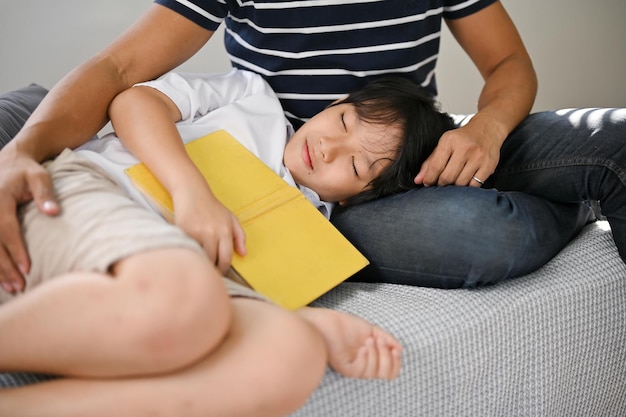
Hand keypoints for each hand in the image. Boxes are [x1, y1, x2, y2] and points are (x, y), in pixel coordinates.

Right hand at [0, 149, 58, 292]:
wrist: (9, 161)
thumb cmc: (28, 171)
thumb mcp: (40, 177)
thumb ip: (45, 194)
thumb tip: (53, 212)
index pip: (6, 228)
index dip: (15, 249)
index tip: (27, 268)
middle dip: (4, 267)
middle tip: (19, 286)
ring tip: (11, 288)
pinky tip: (1, 277)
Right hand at [173, 187, 245, 274]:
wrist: (192, 192)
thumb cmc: (212, 207)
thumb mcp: (231, 218)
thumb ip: (240, 236)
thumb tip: (244, 254)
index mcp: (225, 231)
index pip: (226, 258)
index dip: (223, 270)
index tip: (219, 274)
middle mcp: (212, 233)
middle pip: (212, 261)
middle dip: (211, 268)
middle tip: (208, 272)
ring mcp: (197, 233)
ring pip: (199, 257)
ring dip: (200, 262)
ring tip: (199, 265)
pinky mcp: (183, 232)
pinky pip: (187, 250)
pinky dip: (189, 254)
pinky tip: (189, 255)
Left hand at [414, 122, 500, 186]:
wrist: (488, 128)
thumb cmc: (463, 138)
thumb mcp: (444, 144)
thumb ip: (430, 162)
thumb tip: (418, 180)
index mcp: (450, 140)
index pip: (436, 166)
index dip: (429, 178)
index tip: (427, 183)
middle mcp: (465, 148)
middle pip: (447, 177)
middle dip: (441, 184)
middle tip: (440, 183)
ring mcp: (479, 157)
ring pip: (461, 183)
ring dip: (454, 186)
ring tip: (453, 182)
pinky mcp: (489, 165)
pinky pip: (474, 185)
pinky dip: (467, 187)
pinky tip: (465, 181)